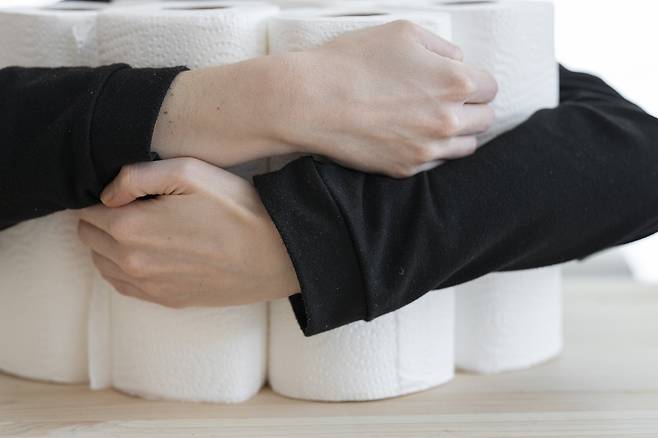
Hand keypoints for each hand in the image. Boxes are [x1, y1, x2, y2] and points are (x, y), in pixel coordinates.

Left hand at [77, 158, 299, 308]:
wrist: (276, 253)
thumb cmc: (237, 208)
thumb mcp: (189, 172)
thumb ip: (135, 176)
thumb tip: (106, 194)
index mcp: (130, 227)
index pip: (86, 211)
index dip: (100, 196)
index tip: (123, 191)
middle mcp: (131, 262)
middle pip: (90, 238)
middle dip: (101, 219)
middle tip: (131, 205)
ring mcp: (149, 286)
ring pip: (103, 264)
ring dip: (109, 244)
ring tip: (141, 227)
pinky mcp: (166, 300)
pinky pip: (123, 286)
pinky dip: (123, 268)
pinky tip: (146, 253)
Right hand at [152, 21, 497, 178]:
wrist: (310, 101)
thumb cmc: (352, 61)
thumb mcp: (403, 32)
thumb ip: (442, 47)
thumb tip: (457, 62)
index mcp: (454, 82)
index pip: (491, 87)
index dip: (476, 81)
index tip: (460, 81)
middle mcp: (448, 120)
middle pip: (485, 119)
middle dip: (471, 107)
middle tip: (447, 100)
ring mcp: (427, 149)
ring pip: (466, 146)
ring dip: (457, 132)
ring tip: (431, 120)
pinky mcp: (405, 168)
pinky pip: (434, 162)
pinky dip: (430, 149)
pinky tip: (409, 134)